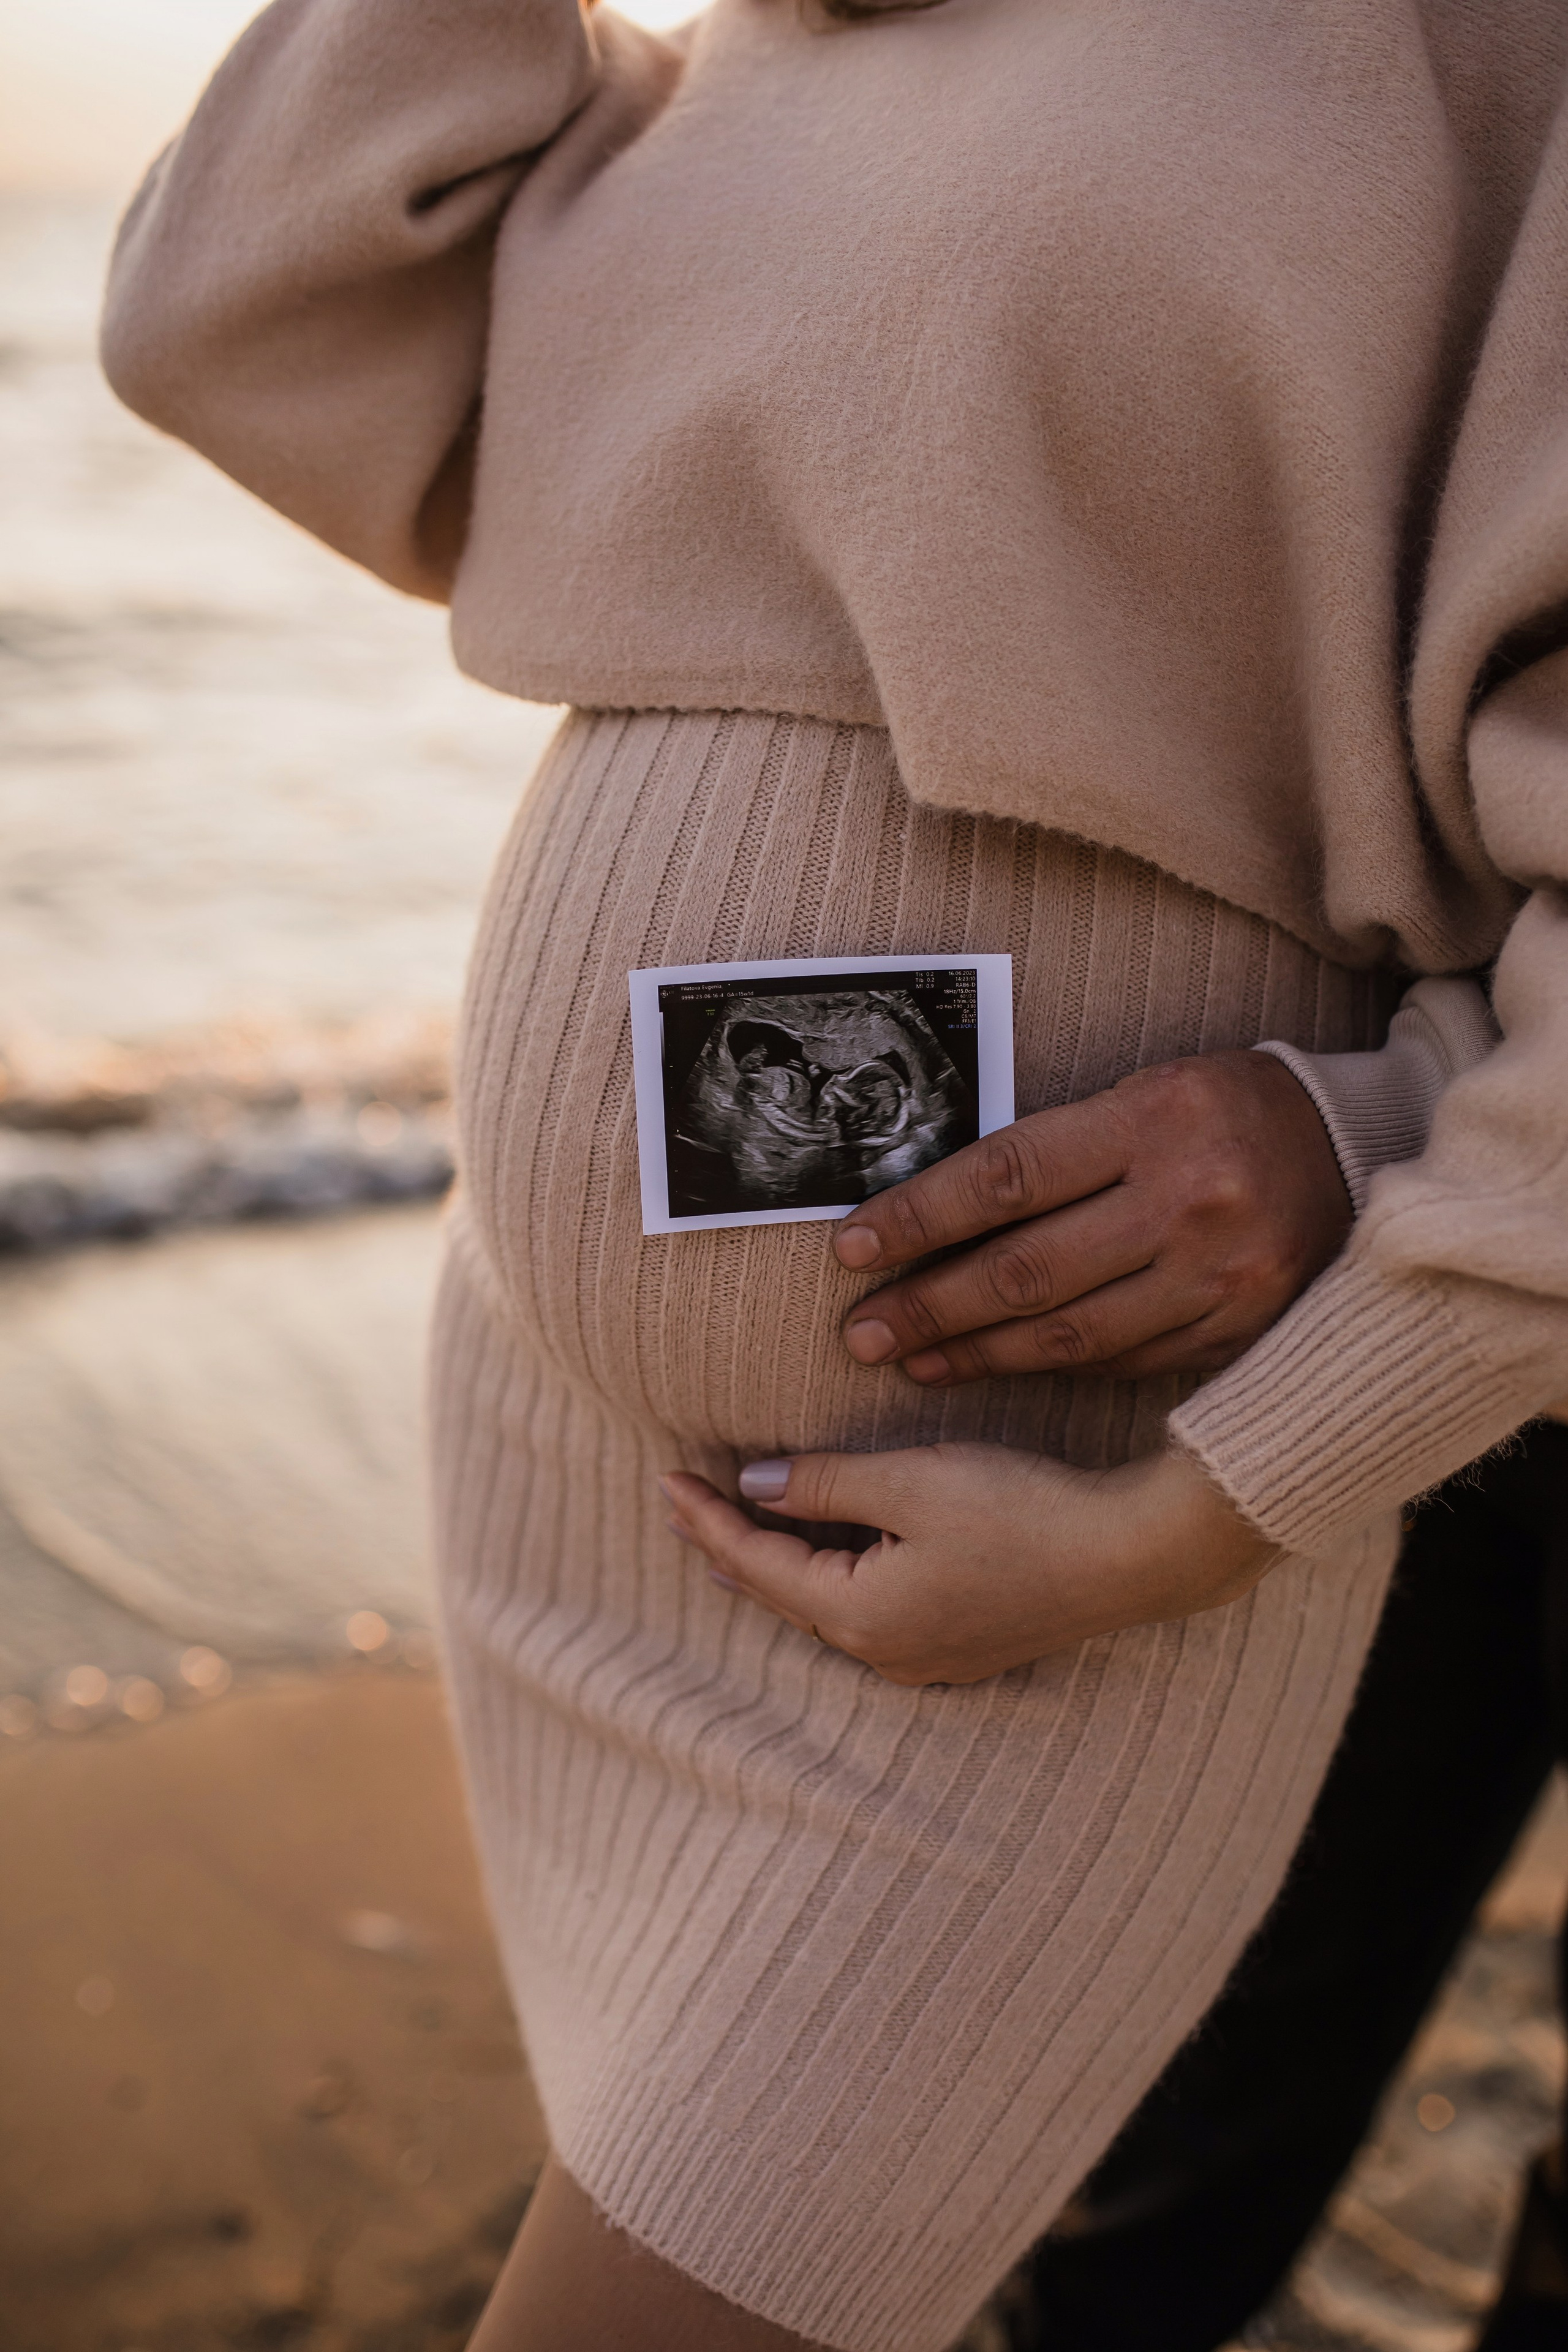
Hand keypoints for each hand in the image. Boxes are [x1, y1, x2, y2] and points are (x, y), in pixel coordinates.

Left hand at [661, 1445, 1276, 1685]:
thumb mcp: (909, 1482)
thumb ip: (822, 1485)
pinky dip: (832, 1577)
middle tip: (683, 1509)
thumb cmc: (1021, 1511)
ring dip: (781, 1566)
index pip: (756, 1562)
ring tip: (737, 1538)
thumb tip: (754, 1486)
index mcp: (860, 1615)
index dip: (706, 1518)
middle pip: (784, 1594)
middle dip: (731, 1547)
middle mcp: (884, 1653)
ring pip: (825, 1607)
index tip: (664, 1480)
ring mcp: (926, 1658)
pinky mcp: (962, 1645)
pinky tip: (829, 1560)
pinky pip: (868, 1613)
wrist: (1129, 1557)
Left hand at [831, 1050, 1349, 1383]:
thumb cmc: (1225, 1110)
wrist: (1358, 1150)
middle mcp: (1189, 1200)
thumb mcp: (1146, 1093)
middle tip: (860, 1332)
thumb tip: (939, 1211)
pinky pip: (1124, 1359)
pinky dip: (1050, 1369)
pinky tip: (994, 1370)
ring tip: (909, 1359)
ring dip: (976, 1353)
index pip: (1008, 1175)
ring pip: (1070, 1332)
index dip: (921, 1217)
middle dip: (930, 1305)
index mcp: (1154, 1120)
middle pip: (1028, 1268)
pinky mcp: (1238, 1329)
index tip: (853, 1247)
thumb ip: (1060, 1150)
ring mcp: (1220, 1275)